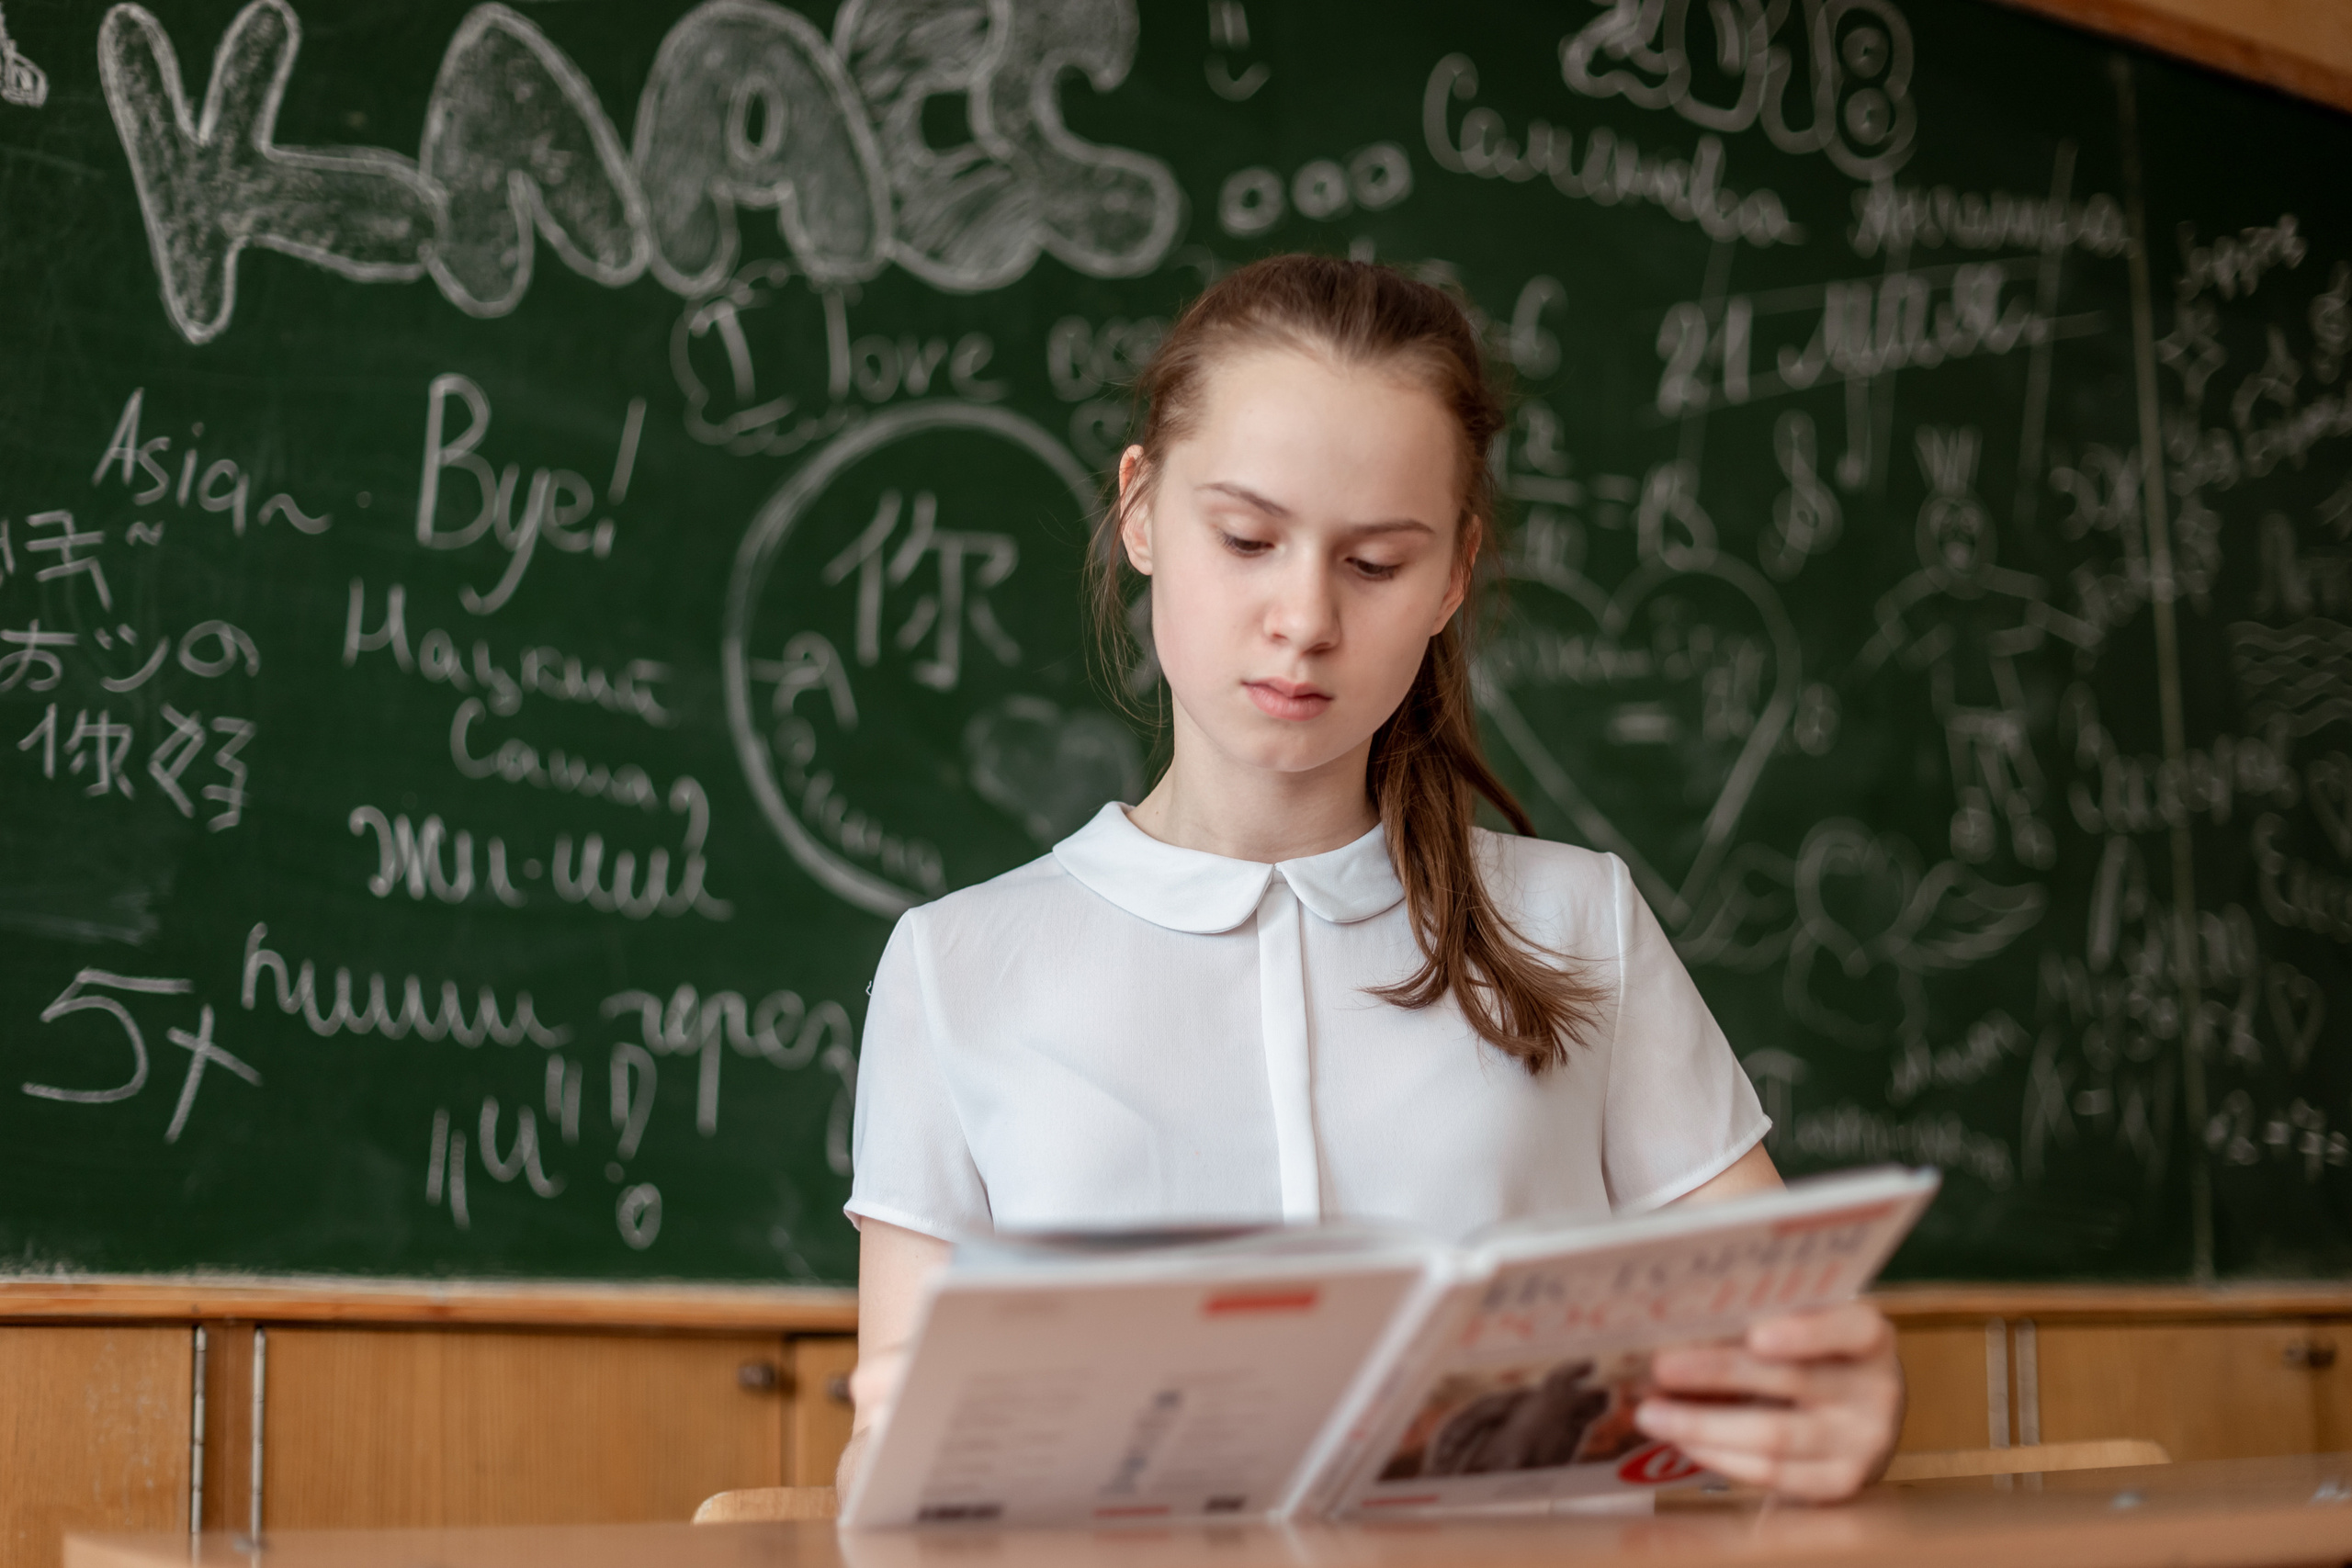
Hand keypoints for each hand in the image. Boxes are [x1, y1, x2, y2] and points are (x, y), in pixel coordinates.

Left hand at [1631, 1300, 1902, 1501]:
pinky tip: (1683, 1440)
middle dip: (1718, 1373)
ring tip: (1652, 1413)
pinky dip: (1721, 1456)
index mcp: (1870, 1338)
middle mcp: (1875, 1391)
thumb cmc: (1818, 1356)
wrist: (1862, 1417)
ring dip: (1703, 1425)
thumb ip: (1763, 1320)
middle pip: (1790, 1380)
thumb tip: (1679, 1324)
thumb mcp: (1808, 1327)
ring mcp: (1861, 1443)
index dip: (1806, 1333)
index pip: (1850, 1330)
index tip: (1755, 1336)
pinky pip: (1772, 1475)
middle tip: (1661, 1368)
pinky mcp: (1838, 1483)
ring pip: (1773, 1436)